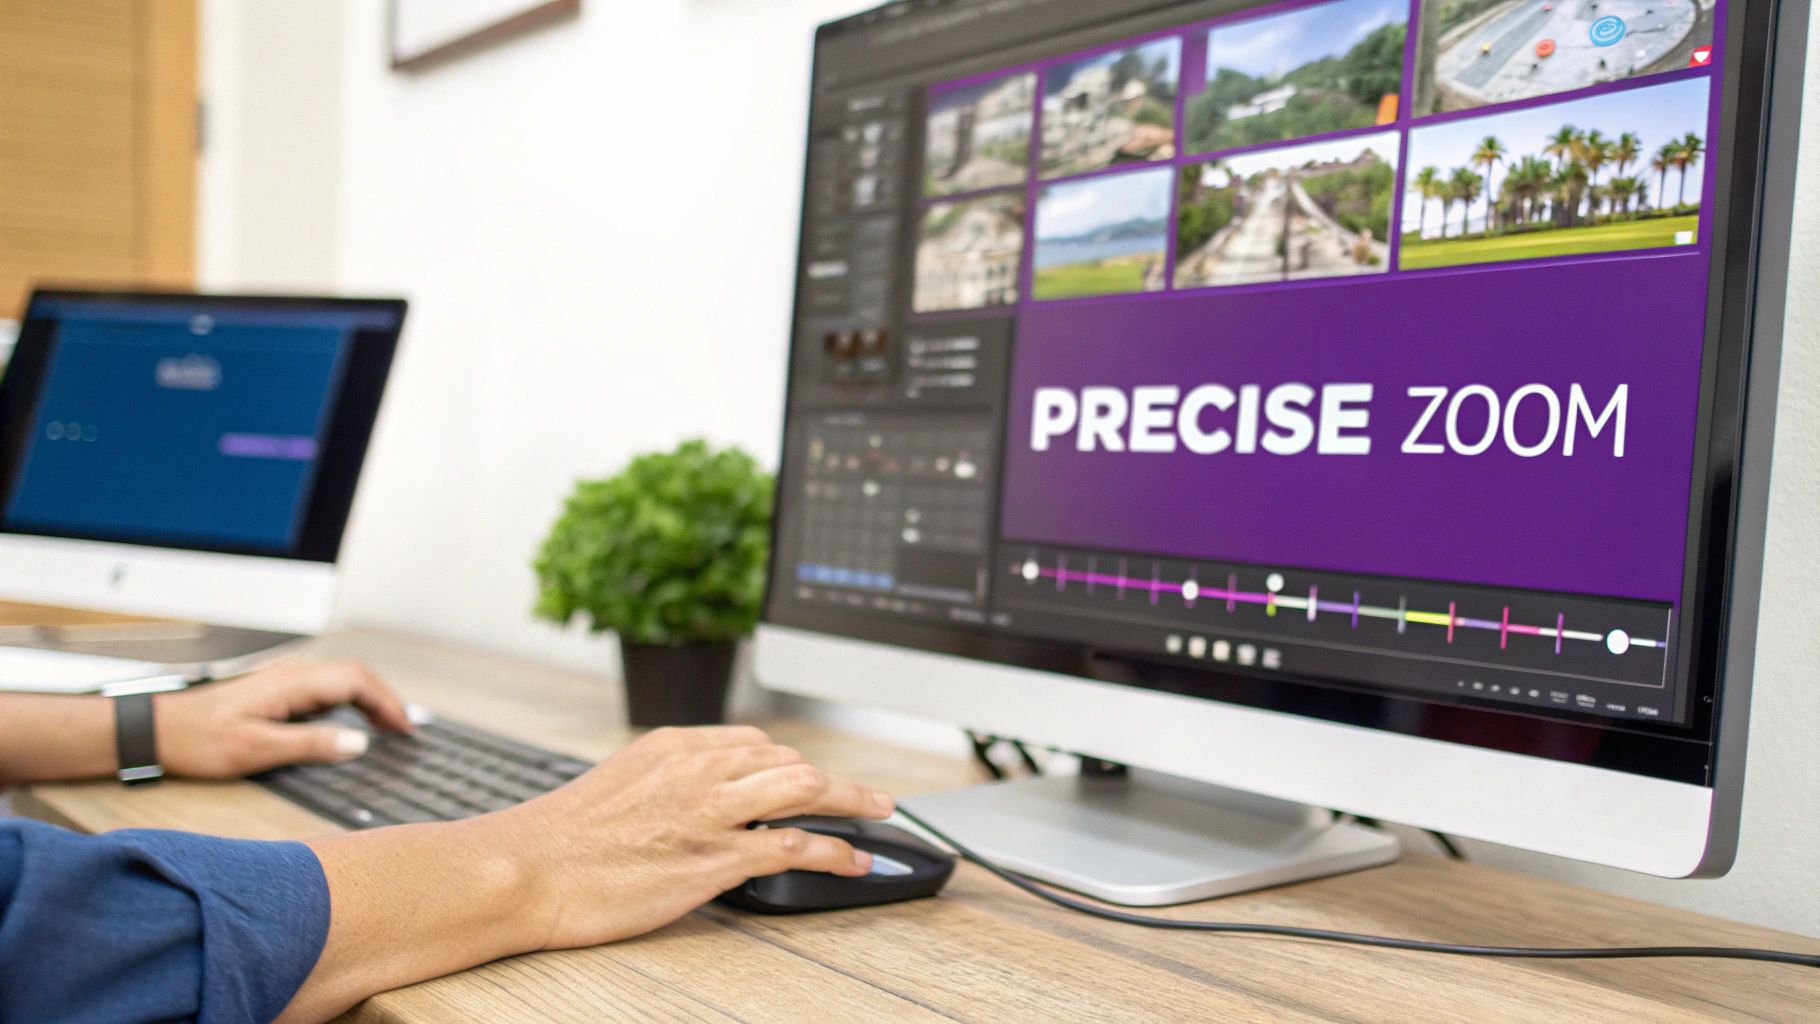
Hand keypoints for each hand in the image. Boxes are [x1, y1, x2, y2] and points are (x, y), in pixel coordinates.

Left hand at [155, 660, 413, 778]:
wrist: (156, 731)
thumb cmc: (199, 740)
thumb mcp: (256, 749)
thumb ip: (310, 745)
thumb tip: (357, 744)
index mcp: (291, 683)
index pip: (355, 681)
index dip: (386, 703)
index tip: (403, 728)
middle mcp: (290, 674)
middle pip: (353, 675)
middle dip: (384, 699)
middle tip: (401, 730)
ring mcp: (283, 679)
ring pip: (340, 679)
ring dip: (367, 699)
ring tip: (384, 727)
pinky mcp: (275, 689)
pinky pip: (324, 687)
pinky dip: (348, 701)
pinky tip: (348, 722)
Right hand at [490, 724, 895, 949]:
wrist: (526, 869)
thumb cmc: (560, 838)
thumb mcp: (619, 784)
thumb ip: (666, 782)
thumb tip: (694, 799)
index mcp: (675, 746)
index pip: (754, 742)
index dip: (791, 762)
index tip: (811, 777)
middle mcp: (699, 768)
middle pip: (788, 759)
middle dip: (832, 779)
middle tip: (864, 796)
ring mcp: (711, 812)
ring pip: (804, 788)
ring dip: (852, 801)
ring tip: (878, 813)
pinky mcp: (716, 857)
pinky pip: (794, 846)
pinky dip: (834, 851)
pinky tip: (851, 860)